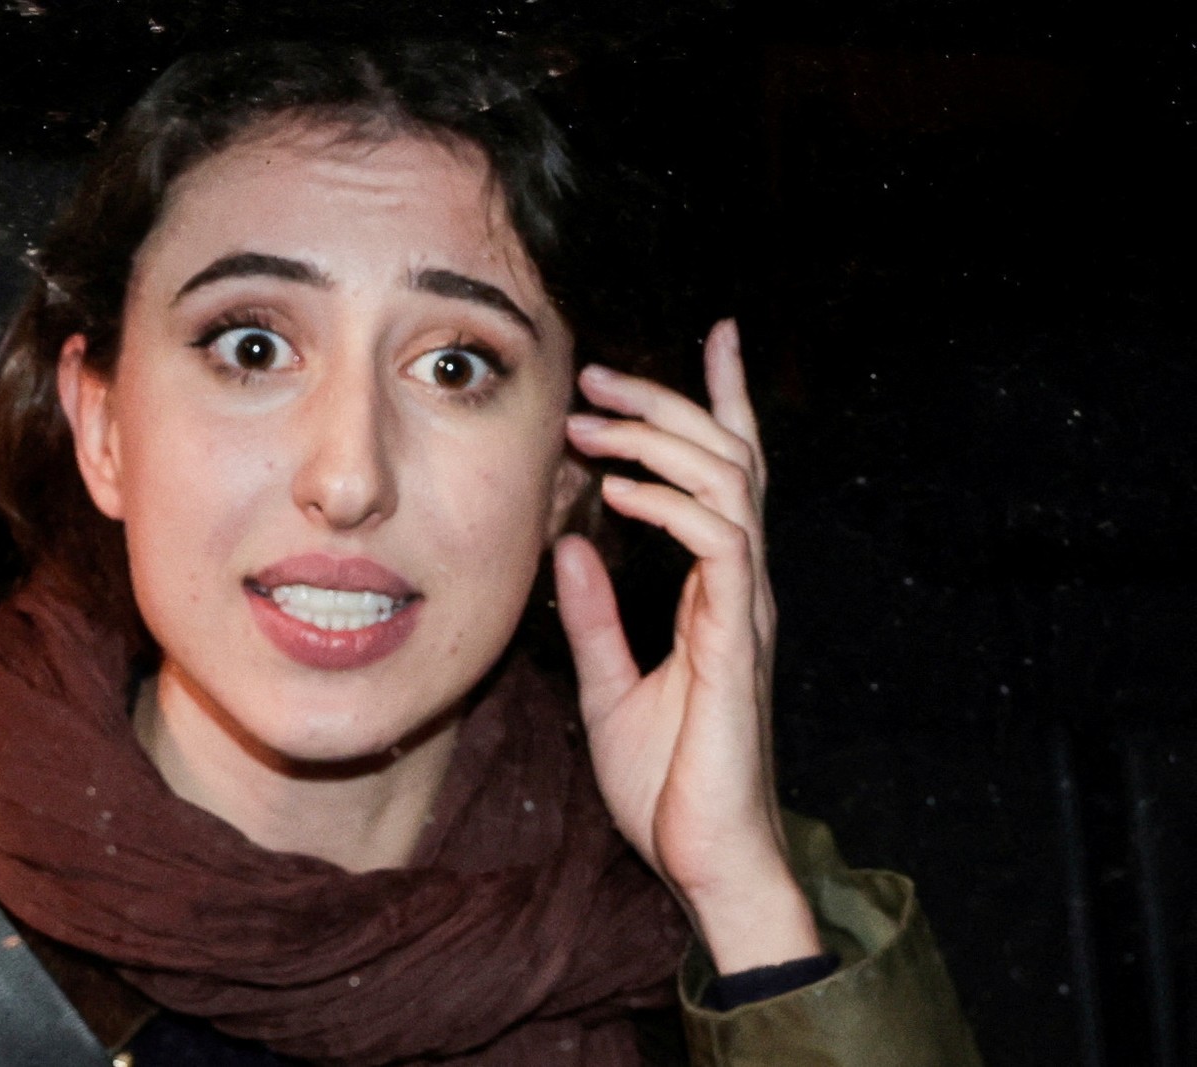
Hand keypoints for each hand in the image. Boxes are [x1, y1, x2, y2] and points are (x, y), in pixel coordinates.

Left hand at [554, 319, 820, 972]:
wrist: (703, 860)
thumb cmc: (669, 785)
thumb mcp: (609, 687)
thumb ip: (595, 617)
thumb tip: (571, 545)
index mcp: (718, 593)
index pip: (727, 478)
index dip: (721, 404)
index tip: (716, 338)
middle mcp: (741, 588)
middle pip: (728, 460)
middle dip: (668, 402)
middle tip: (597, 372)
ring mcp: (747, 610)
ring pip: (727, 484)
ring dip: (657, 441)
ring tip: (592, 421)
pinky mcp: (737, 640)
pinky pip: (719, 544)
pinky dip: (671, 504)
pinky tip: (620, 490)